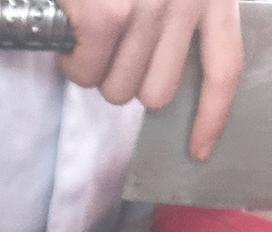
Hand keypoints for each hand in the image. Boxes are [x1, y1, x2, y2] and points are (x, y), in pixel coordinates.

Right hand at [61, 0, 243, 161]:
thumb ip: (179, 21)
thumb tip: (164, 86)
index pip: (224, 68)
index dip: (211, 116)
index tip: (198, 151)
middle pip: (158, 94)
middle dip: (129, 81)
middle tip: (114, 50)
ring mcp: (149, 8)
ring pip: (119, 90)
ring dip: (98, 72)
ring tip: (91, 35)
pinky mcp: (108, 18)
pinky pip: (88, 74)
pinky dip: (74, 62)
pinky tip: (74, 33)